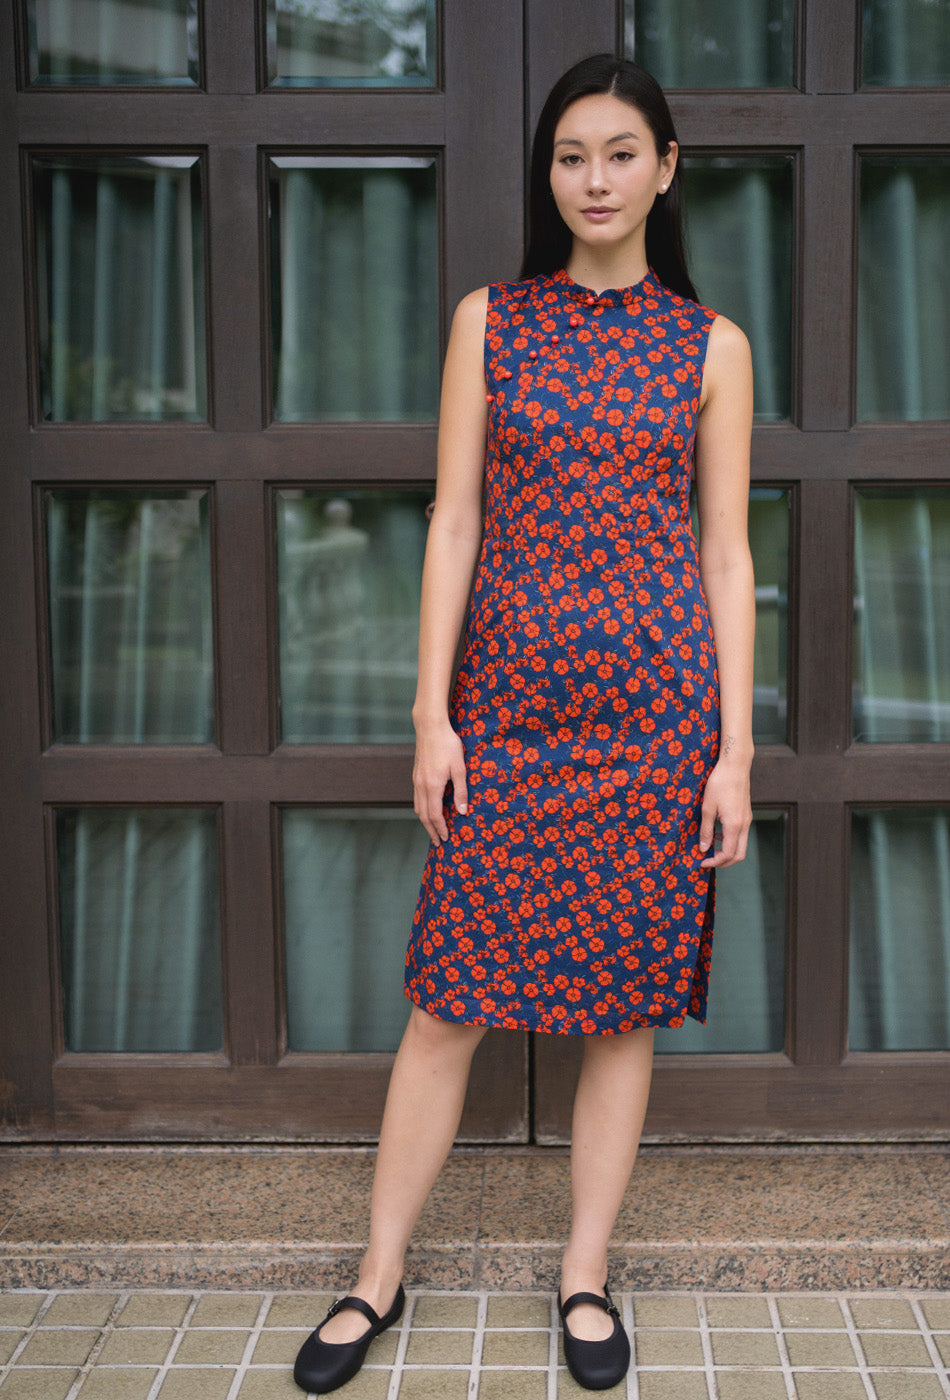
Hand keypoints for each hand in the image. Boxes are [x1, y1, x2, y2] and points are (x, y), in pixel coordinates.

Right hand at [412, 718, 468, 844]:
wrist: (430, 727)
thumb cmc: (448, 745)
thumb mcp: (460, 768)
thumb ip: (461, 791)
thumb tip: (463, 812)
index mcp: (433, 786)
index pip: (435, 815)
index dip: (440, 829)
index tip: (445, 839)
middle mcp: (421, 786)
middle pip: (423, 815)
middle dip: (430, 830)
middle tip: (437, 843)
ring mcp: (416, 780)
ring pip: (418, 807)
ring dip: (425, 821)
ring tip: (432, 830)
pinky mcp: (416, 775)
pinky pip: (416, 798)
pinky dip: (421, 810)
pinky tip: (427, 810)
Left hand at [698, 756, 751, 868]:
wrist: (735, 766)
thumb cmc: (720, 784)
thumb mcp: (707, 808)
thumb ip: (706, 830)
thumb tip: (703, 848)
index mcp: (734, 825)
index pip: (728, 854)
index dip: (715, 862)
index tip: (702, 862)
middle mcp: (744, 825)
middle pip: (739, 855)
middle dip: (724, 862)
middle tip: (708, 861)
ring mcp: (747, 820)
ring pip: (741, 846)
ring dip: (727, 852)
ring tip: (710, 848)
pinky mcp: (746, 815)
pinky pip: (741, 835)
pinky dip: (730, 841)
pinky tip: (718, 833)